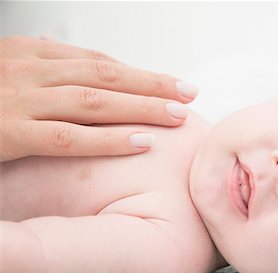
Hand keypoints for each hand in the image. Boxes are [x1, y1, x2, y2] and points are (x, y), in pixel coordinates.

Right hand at [0, 36, 197, 161]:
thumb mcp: (8, 72)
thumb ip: (42, 70)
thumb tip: (77, 66)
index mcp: (31, 54)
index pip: (97, 61)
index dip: (138, 73)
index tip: (170, 82)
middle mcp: (30, 70)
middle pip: (106, 74)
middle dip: (152, 84)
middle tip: (188, 91)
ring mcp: (20, 99)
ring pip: (96, 100)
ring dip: (142, 106)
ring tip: (178, 114)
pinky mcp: (10, 131)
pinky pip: (69, 136)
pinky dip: (109, 139)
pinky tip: (141, 141)